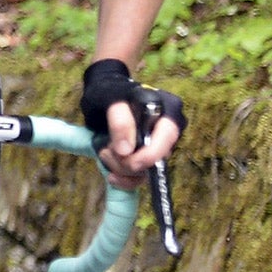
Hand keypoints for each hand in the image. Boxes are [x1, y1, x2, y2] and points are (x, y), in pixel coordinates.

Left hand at [79, 59, 183, 186]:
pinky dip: (125, 179)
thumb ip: (120, 121)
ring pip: (147, 171)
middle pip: (157, 158)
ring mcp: (158, 145)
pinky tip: (112, 175)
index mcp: (168, 109)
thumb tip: (126, 151)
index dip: (150, 153)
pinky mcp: (147, 157)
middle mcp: (168, 130)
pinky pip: (141, 177)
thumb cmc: (110, 92)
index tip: (127, 159)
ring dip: (121, 168)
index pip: (168, 136)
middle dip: (130, 163)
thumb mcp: (112, 99)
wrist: (103, 96)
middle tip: (105, 152)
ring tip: (103, 152)